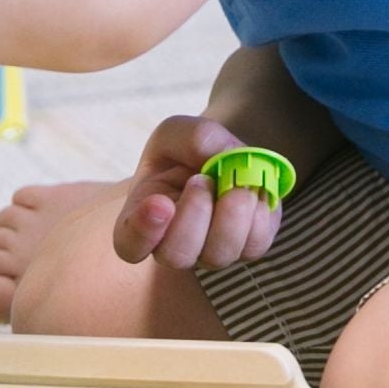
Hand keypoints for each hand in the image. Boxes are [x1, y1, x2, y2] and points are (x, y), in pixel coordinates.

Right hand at [114, 112, 282, 271]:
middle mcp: (173, 245)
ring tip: (235, 185)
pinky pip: (254, 246)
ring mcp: (210, 252)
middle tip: (203, 180)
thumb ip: (193, 137)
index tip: (159, 204)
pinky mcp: (246, 247)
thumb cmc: (186, 150)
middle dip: (194, 215)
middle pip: (177, 255)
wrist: (220, 158)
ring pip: (218, 255)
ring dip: (230, 217)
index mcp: (142, 218)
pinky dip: (259, 217)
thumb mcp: (179, 132)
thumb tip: (224, 156)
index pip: (129, 244)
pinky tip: (254, 193)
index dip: (142, 232)